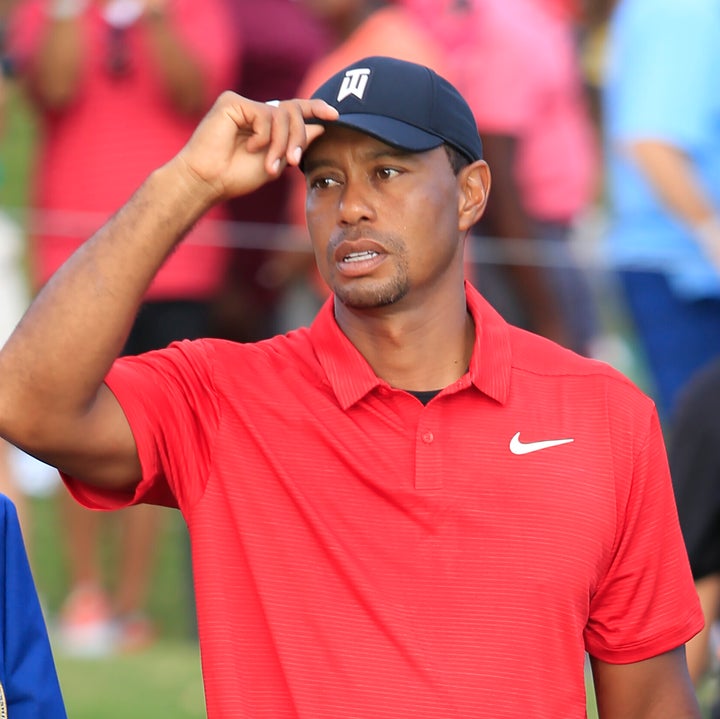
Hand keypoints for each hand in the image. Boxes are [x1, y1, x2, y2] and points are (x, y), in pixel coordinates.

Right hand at [171, 91, 338, 205]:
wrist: (209, 181)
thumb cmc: (236, 176)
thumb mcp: (275, 163)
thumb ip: (295, 145)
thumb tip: (320, 127)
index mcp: (265, 124)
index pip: (294, 110)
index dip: (315, 109)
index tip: (335, 115)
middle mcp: (255, 111)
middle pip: (293, 111)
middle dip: (299, 138)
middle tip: (294, 162)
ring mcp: (244, 104)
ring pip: (282, 114)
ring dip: (282, 143)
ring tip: (270, 164)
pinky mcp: (232, 101)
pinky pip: (264, 114)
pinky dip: (263, 136)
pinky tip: (249, 147)